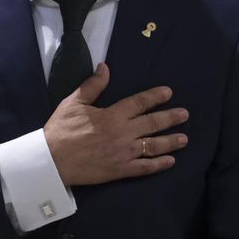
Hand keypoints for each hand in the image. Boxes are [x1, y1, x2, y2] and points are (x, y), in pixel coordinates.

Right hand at [44, 63, 188, 186]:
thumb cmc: (62, 129)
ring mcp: (123, 154)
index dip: (155, 97)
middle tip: (185, 114)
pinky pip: (144, 168)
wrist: (52, 160)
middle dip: (170, 118)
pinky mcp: (120, 171)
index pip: (139, 103)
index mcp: (112, 115)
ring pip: (153, 146)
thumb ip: (92, 85)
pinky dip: (159, 165)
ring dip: (170, 142)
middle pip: (152, 124)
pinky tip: (170, 162)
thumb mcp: (74, 102)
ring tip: (184, 138)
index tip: (168, 92)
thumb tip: (105, 67)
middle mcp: (123, 133)